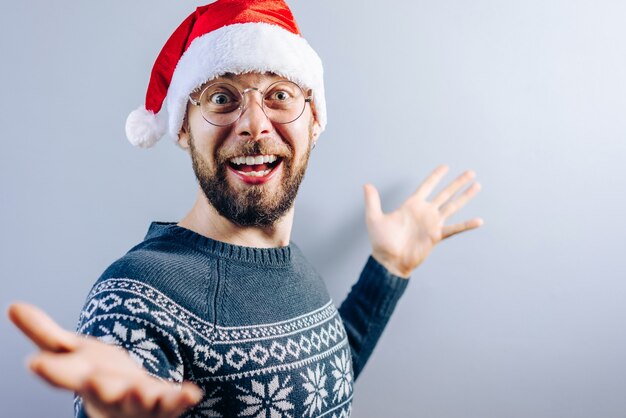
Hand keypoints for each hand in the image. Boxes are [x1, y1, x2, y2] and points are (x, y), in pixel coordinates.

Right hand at [7, 302, 202, 417]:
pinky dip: (181, 399)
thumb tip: (11, 305)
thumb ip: (45, 334)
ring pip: (139, 402)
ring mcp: (139, 401)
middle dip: (99, 388)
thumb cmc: (99, 377)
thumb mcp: (73, 353)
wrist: (131, 408)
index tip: (36, 363)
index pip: (63, 375)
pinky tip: (192, 393)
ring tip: (141, 393)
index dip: (50, 370)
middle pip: (103, 392)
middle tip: (93, 381)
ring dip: (141, 398)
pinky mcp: (165, 402)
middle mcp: (109, 394)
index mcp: (83, 379)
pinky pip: (174, 402)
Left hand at [364, 164, 482, 277]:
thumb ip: (372, 201)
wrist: (389, 261)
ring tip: (477, 186)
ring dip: (465, 196)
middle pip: (445, 193)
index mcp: (412, 205)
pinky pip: (455, 229)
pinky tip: (479, 220)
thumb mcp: (374, 218)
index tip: (445, 166)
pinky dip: (467, 225)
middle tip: (470, 172)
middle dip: (457, 183)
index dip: (436, 176)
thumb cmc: (381, 242)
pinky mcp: (436, 236)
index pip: (427, 186)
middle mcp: (425, 212)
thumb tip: (366, 184)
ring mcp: (432, 224)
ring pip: (452, 206)